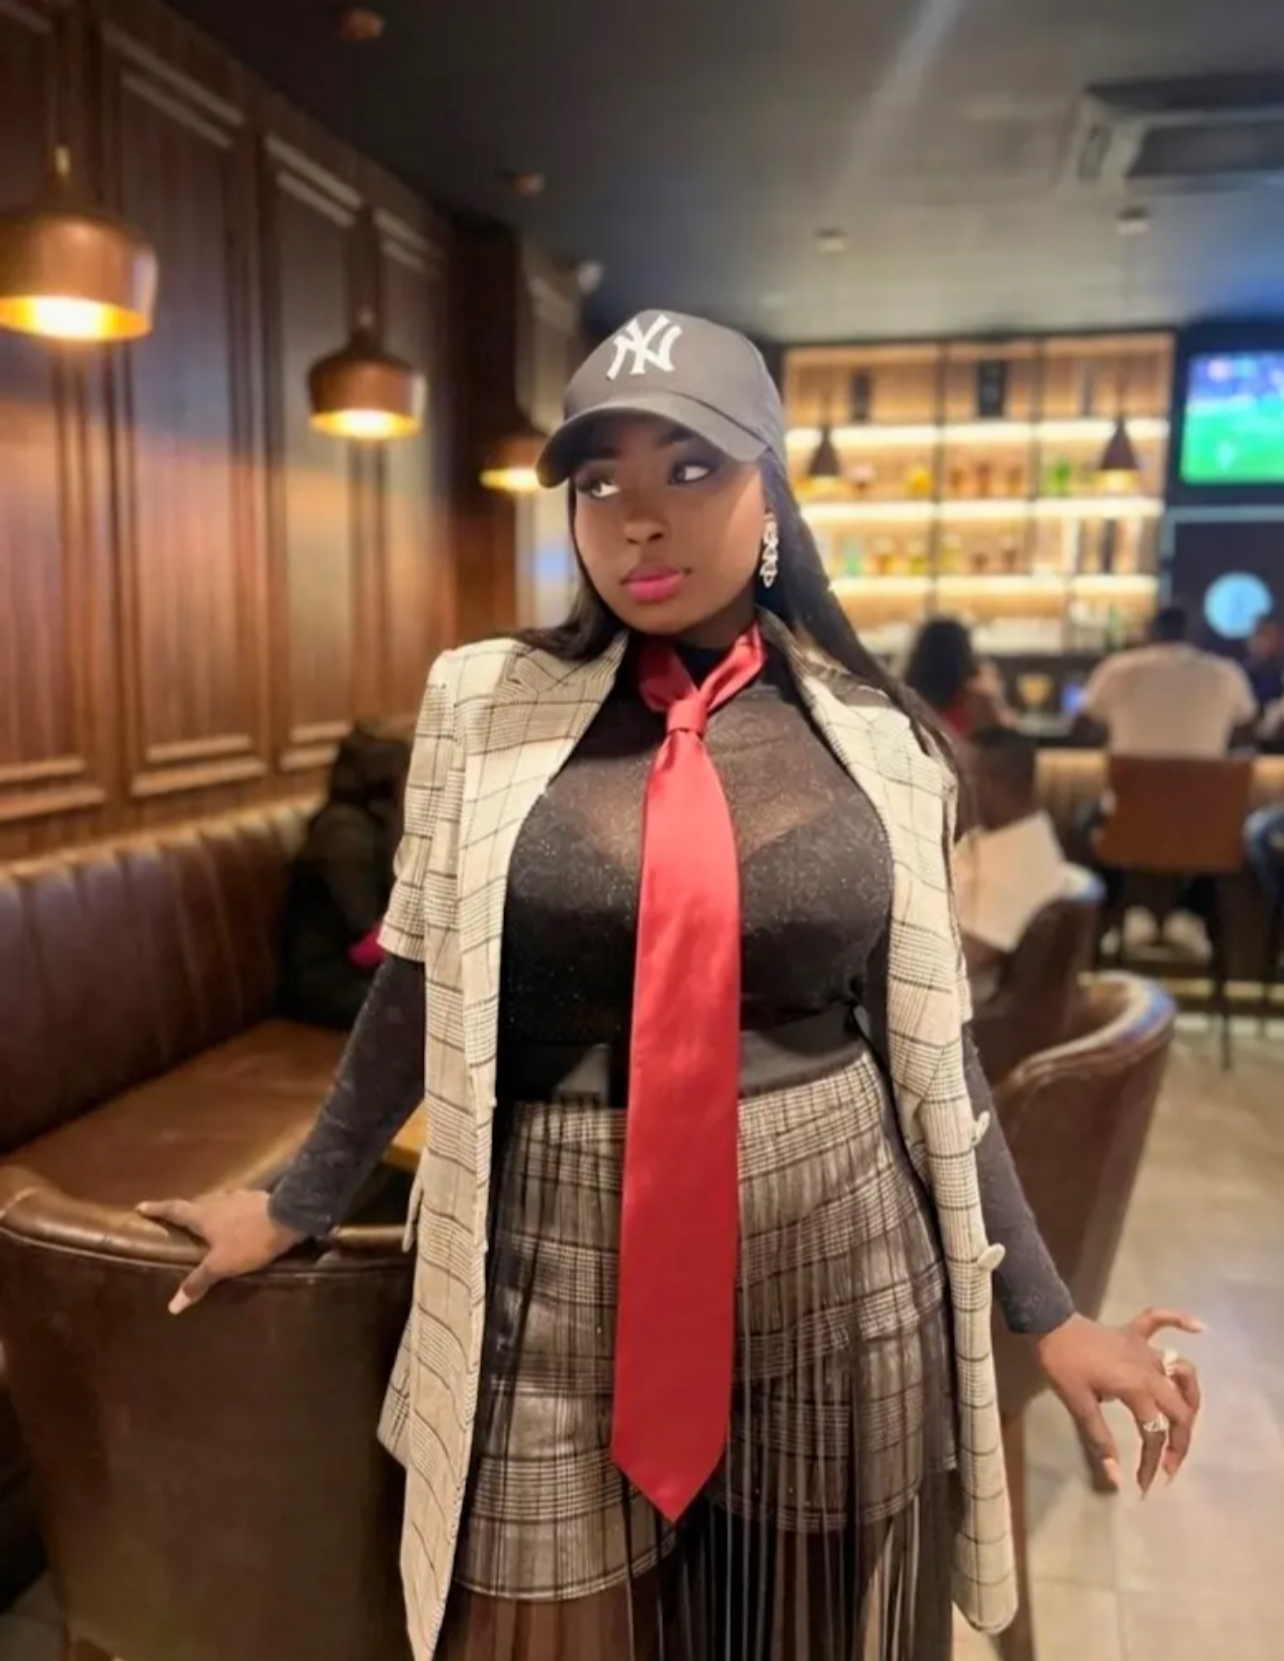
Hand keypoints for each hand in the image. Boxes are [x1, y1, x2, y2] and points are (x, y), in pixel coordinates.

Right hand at [137, 1190, 303, 1314]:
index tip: (141, 1206)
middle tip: (175, 1216)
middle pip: (196, 1203)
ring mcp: (240, 1197)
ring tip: (206, 1219)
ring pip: (218, 1201)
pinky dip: (231, 1210)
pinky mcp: (259, 1199)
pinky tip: (237, 1217)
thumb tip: (172, 1306)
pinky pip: (237, 1204)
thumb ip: (198, 1282)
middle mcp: (219, 1201)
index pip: (174, 1210)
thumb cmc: (249, 1241)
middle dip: (183, 1210)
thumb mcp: (221, 1265)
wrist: (289, 1217)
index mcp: (204, 1215)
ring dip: (209, 1209)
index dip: (157, 1209)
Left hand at [1035, 1307, 1203, 1494]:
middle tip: (1170, 1465)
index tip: (1146, 1485)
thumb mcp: (1078, 1405)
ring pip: (1183, 1372)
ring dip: (1190, 1397)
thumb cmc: (1062, 1365)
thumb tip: (1116, 1478)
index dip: (1152, 1462)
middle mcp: (1150, 1370)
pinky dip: (1180, 1321)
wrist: (1048, 1323)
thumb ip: (1100, 1440)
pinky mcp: (1134, 1332)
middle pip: (1180, 1410)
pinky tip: (1200, 1328)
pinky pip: (1161, 1321)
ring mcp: (1145, 1349)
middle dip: (1180, 1441)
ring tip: (1186, 1422)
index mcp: (1137, 1389)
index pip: (1154, 1433)